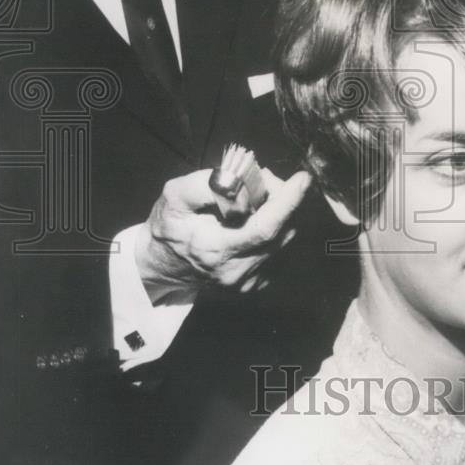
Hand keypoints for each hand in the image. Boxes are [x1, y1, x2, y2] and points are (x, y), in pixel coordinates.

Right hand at [135, 167, 311, 303]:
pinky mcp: (256, 284)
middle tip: (265, 179)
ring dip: (281, 214)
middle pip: (282, 232)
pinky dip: (277, 230)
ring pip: (285, 241)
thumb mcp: (175, 196)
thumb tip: (238, 181)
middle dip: (283, 199)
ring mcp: (248, 282)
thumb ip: (204, 185)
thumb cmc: (170, 226)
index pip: (264, 229)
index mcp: (216, 250)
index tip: (302, 179)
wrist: (163, 264)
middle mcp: (236, 272)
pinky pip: (281, 251)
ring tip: (256, 198)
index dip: (287, 202)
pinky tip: (256, 219)